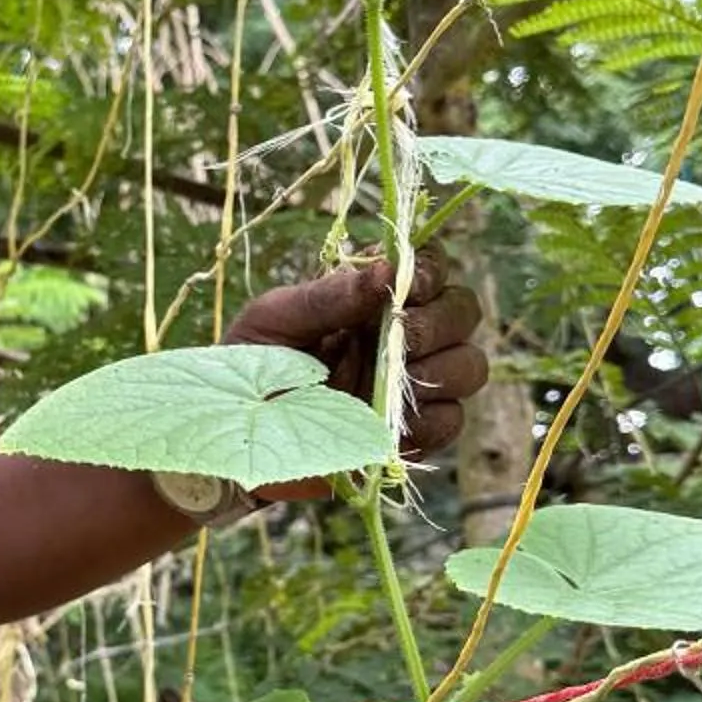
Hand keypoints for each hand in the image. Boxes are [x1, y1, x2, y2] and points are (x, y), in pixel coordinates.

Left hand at [227, 255, 487, 484]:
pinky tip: (389, 418)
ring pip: (470, 366)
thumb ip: (329, 295)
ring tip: (391, 379)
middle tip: (399, 336)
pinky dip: (429, 419)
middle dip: (439, 322)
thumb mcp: (276, 318)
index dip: (429, 272)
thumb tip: (387, 269)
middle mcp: (404, 335)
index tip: (404, 286)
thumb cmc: (249, 364)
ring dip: (441, 369)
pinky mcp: (412, 434)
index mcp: (373, 297)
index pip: (430, 267)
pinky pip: (451, 421)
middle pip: (464, 312)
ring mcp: (412, 386)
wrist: (232, 434)